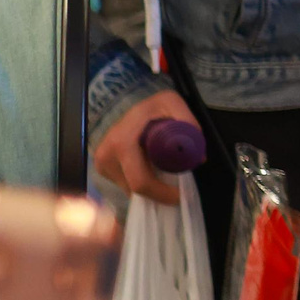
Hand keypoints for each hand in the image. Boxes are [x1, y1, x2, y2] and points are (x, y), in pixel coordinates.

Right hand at [95, 90, 194, 204]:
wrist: (135, 107)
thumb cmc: (155, 106)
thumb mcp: (173, 104)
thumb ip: (189, 124)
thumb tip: (198, 157)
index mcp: (122, 143)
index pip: (141, 181)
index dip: (162, 193)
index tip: (180, 195)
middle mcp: (106, 156)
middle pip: (135, 190)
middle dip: (158, 194)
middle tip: (177, 190)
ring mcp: (101, 163)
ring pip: (130, 190)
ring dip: (150, 188)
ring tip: (165, 173)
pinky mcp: (102, 168)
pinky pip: (125, 184)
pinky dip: (141, 182)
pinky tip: (152, 170)